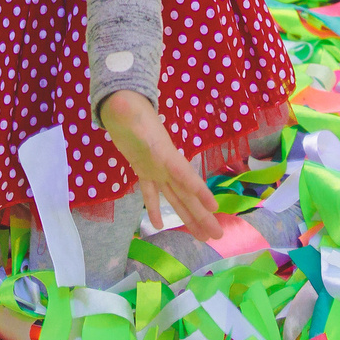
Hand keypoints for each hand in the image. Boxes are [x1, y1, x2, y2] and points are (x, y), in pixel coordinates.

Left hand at [99, 90, 221, 239]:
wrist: (121, 102)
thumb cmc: (126, 105)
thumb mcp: (127, 109)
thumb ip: (126, 110)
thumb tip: (123, 106)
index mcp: (164, 152)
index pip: (183, 173)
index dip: (198, 189)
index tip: (213, 207)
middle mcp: (165, 164)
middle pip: (187, 194)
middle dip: (202, 215)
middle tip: (217, 235)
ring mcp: (156, 168)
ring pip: (175, 198)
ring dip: (188, 217)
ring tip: (202, 236)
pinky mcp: (144, 169)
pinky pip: (152, 193)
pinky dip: (154, 208)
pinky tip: (159, 226)